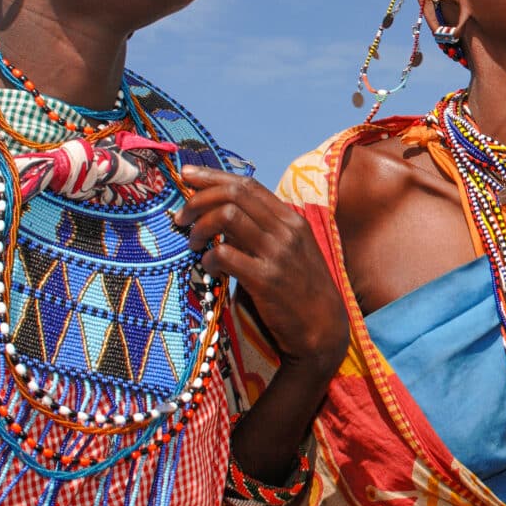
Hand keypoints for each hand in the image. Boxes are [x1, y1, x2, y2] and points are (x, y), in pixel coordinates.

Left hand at [176, 165, 348, 372]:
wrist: (324, 329)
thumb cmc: (302, 292)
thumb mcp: (291, 253)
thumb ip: (265, 233)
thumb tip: (224, 217)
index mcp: (292, 220)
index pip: (248, 185)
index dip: (213, 177)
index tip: (187, 176)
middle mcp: (286, 231)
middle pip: (234, 194)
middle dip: (198, 199)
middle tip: (181, 217)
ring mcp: (277, 254)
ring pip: (226, 216)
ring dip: (200, 226)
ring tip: (194, 244)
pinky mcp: (266, 279)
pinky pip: (225, 254)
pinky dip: (209, 258)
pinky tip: (210, 268)